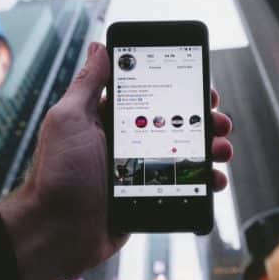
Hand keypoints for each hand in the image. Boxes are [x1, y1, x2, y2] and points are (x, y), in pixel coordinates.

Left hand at [0, 42, 232, 279]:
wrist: (57, 232)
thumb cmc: (57, 174)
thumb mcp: (69, 120)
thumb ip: (88, 84)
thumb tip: (99, 46)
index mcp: (109, 120)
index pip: (152, 95)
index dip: (179, 88)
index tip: (201, 85)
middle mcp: (128, 142)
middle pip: (175, 123)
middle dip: (203, 118)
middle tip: (219, 119)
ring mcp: (141, 170)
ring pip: (186, 153)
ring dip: (210, 148)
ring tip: (221, 149)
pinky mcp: (150, 196)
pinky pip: (184, 186)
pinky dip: (204, 182)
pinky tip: (214, 179)